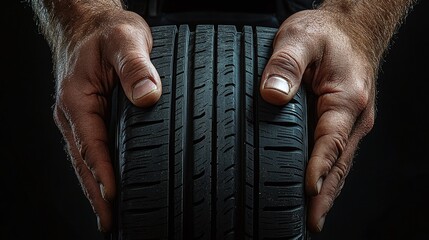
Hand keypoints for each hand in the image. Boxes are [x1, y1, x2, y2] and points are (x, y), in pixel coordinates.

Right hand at [52, 8, 160, 231]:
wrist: (88, 24)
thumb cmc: (104, 32)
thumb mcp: (124, 41)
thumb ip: (135, 67)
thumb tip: (147, 96)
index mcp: (78, 100)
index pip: (92, 147)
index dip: (103, 175)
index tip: (113, 200)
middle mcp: (74, 113)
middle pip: (84, 162)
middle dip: (97, 195)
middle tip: (110, 223)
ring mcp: (78, 117)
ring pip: (86, 160)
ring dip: (96, 188)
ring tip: (109, 214)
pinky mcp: (87, 116)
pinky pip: (91, 149)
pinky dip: (97, 171)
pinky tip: (107, 183)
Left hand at [260, 9, 375, 232]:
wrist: (349, 29)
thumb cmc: (327, 34)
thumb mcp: (301, 38)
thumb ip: (285, 64)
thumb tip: (273, 95)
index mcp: (346, 99)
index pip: (330, 141)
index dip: (319, 167)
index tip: (308, 191)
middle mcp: (354, 116)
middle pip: (339, 162)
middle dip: (325, 195)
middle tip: (311, 223)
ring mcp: (350, 121)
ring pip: (339, 162)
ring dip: (328, 191)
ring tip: (312, 217)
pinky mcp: (342, 122)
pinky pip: (335, 153)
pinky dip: (327, 175)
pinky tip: (315, 188)